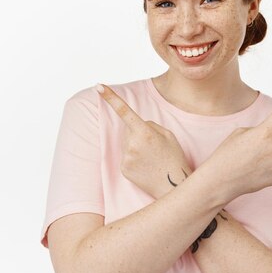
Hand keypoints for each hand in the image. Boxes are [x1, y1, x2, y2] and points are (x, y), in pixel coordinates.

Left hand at [97, 84, 191, 198]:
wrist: (173, 186)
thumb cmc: (174, 158)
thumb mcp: (168, 135)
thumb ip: (150, 125)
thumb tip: (134, 126)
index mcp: (145, 132)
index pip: (124, 111)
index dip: (110, 97)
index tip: (98, 86)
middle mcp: (132, 144)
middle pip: (129, 130)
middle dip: (138, 133)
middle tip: (155, 147)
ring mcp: (126, 158)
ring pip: (127, 144)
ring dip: (136, 147)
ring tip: (152, 158)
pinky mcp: (123, 169)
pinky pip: (126, 157)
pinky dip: (134, 159)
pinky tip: (146, 166)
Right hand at [201, 79, 271, 202]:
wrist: (219, 181)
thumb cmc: (227, 153)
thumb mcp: (240, 133)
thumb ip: (262, 130)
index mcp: (265, 131)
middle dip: (270, 134)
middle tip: (250, 145)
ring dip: (269, 150)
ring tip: (250, 159)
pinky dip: (268, 164)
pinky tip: (254, 169)